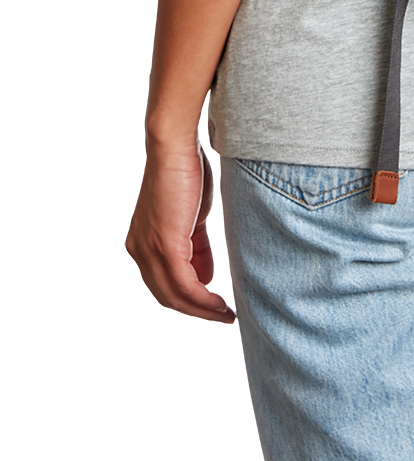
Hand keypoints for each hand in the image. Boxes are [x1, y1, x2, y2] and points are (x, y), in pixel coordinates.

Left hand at [125, 133, 236, 323]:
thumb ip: (196, 244)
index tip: (216, 303)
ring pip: (176, 295)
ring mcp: (149, 249)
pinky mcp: (165, 246)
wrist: (177, 146)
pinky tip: (221, 302)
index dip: (191, 298)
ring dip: (204, 309)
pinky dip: (204, 299)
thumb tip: (207, 276)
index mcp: (143, 242)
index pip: (165, 282)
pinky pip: (186, 285)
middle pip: (168, 295)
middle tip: (225, 314)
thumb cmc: (188, 170)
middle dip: (198, 309)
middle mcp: (139, 249)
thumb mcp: (194, 215)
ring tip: (228, 312)